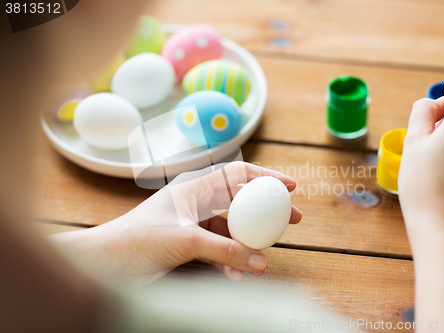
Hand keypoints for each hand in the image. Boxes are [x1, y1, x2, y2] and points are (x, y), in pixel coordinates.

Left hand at [51, 162, 301, 287]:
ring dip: (248, 244)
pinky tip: (237, 275)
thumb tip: (260, 261)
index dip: (266, 177)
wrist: (107, 262)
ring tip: (263, 260)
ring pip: (232, 230)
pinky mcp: (190, 244)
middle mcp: (197, 202)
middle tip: (292, 220)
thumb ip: (224, 250)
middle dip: (266, 212)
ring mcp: (195, 224)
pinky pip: (220, 249)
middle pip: (241, 201)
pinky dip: (230, 260)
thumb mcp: (185, 240)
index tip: (289, 188)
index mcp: (195, 187)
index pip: (238, 173)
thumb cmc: (137, 239)